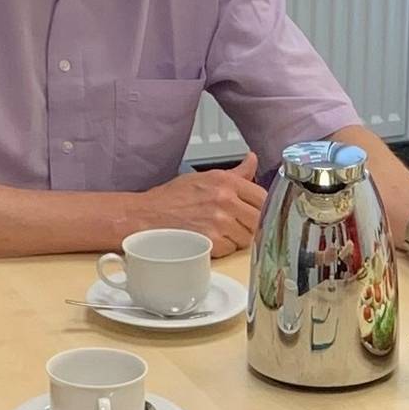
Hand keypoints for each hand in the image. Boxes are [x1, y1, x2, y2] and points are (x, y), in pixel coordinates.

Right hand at [138, 153, 267, 255]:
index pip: (263, 197)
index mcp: (226, 182)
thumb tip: (252, 159)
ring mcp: (218, 222)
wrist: (145, 216)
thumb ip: (235, 173)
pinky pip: (231, 250)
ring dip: (237, 239)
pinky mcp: (211, 241)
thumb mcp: (204, 177)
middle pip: (258, 219)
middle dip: (250, 224)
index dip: (260, 207)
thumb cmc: (171, 198)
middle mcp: (225, 200)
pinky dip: (223, 249)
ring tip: (219, 232)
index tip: (253, 212)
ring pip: (247, 238)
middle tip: (235, 225)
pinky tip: (210, 241)